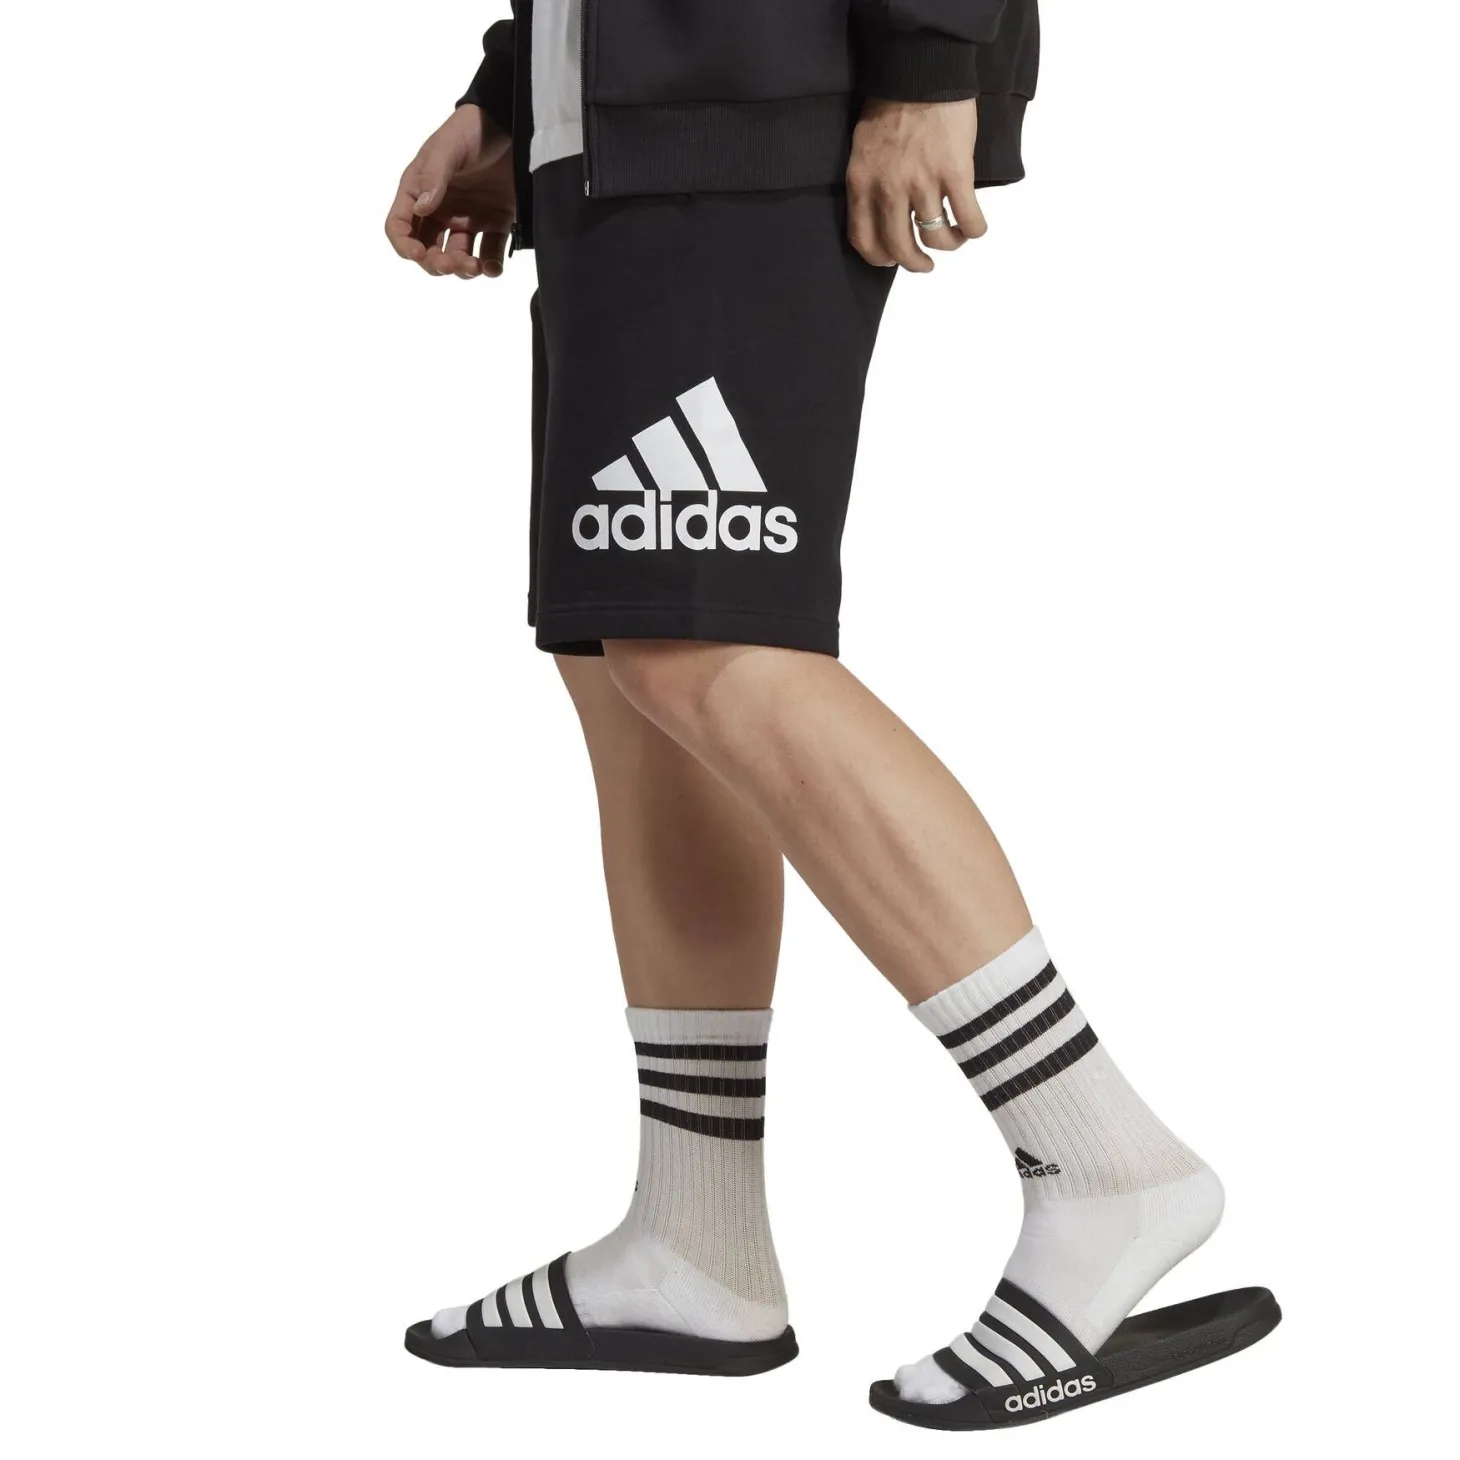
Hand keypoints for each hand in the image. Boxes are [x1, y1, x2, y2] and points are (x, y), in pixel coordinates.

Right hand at [384, 105, 514, 278]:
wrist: (512, 123)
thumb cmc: (472, 130)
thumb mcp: (448, 147)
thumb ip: (434, 177)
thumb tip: (421, 210)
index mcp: (419, 191)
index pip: (400, 226)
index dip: (405, 245)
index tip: (418, 255)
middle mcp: (440, 209)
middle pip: (428, 249)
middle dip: (436, 263)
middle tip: (452, 264)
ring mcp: (467, 218)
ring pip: (457, 257)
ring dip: (462, 269)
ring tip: (474, 266)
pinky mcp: (495, 223)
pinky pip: (488, 253)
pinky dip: (489, 266)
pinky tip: (492, 268)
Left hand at [847, 99, 987, 272]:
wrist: (922, 72)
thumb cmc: (891, 105)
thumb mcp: (863, 149)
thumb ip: (869, 183)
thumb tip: (882, 214)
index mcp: (862, 183)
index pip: (864, 240)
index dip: (880, 259)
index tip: (892, 260)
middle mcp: (889, 189)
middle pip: (900, 248)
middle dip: (915, 263)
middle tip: (924, 264)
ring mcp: (923, 182)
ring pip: (936, 237)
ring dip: (948, 245)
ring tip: (954, 239)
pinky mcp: (956, 173)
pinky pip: (968, 218)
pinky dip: (973, 230)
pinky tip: (973, 226)